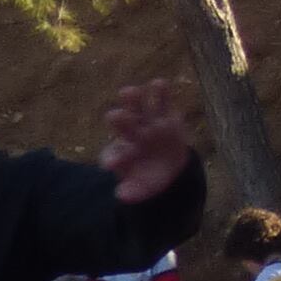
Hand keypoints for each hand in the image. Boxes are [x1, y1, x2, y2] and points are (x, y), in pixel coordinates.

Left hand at [97, 81, 192, 200]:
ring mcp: (148, 122)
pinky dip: (160, 92)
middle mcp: (132, 134)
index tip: (111, 166)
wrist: (169, 165)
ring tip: (129, 92)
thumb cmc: (149, 176)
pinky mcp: (166, 114)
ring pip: (138, 107)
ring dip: (132, 99)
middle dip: (120, 120)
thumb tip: (122, 197)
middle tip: (114, 116)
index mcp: (123, 153)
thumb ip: (133, 192)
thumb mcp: (142, 188)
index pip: (114, 155)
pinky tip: (159, 84)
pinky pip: (162, 100)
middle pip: (123, 124)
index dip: (113, 159)